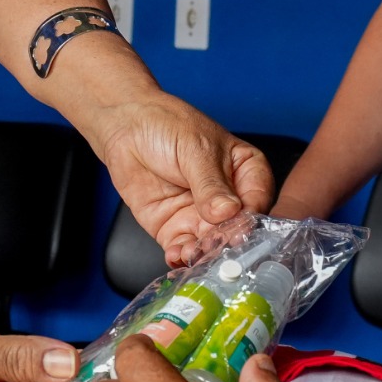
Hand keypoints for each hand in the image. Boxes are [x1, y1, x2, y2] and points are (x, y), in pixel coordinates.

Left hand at [88, 93, 274, 263]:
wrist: (125, 128)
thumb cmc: (166, 125)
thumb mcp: (195, 149)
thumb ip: (211, 183)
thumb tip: (227, 212)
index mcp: (245, 171)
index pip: (257, 200)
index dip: (249, 217)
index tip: (238, 228)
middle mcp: (228, 198)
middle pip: (235, 229)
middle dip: (225, 241)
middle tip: (214, 246)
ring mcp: (201, 216)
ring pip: (211, 244)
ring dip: (203, 253)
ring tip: (192, 253)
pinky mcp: (176, 228)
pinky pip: (184, 249)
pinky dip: (181, 257)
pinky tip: (177, 255)